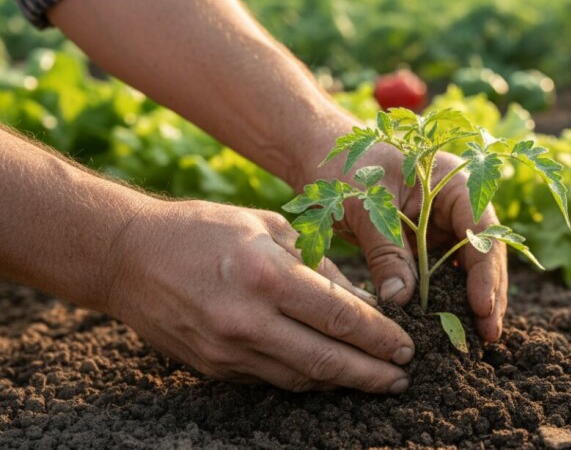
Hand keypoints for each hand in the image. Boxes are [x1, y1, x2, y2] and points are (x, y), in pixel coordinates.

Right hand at [101, 199, 413, 393]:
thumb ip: (319, 265)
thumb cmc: (204, 229)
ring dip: (342, 382)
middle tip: (402, 378)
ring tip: (374, 379)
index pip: (340, 316)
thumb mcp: (269, 226)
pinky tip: (328, 374)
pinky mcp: (213, 367)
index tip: (406, 347)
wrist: (127, 256)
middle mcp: (248, 319)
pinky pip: (272, 378)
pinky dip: (305, 378)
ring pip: (301, 377)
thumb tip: (363, 302)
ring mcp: (228, 350)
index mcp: (267, 275)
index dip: (379, 337)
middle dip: (372, 373)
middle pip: (327, 360)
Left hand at [333, 147, 508, 342]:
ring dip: (472, 302)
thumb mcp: (366, 205)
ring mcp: (443, 228)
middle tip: (487, 336)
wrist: (323, 157)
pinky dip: (445, 299)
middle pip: (484, 254)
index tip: (482, 307)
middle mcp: (457, 207)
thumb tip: (401, 301)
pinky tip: (447, 328)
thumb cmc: (347, 167)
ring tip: (477, 340)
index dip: (485, 271)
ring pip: (467, 269)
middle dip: (489, 294)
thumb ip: (386, 250)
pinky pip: (441, 276)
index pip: (481, 231)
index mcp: (455, 183)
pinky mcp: (425, 247)